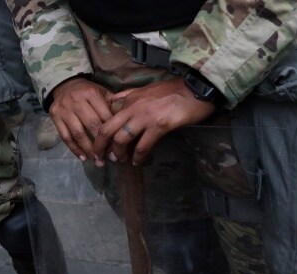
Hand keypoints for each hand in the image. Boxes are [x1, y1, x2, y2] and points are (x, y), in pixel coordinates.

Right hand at [49, 77, 113, 162]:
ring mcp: (64, 110)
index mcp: (91, 94)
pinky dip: (74, 149)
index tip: (118, 146)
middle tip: (109, 158)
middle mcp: (77, 101)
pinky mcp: (55, 117)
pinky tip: (83, 158)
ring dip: (88, 150)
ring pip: (78, 133)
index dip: (112, 132)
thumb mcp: (102, 93)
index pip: (104, 116)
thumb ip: (112, 106)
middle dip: (101, 144)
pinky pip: (65, 137)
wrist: (65, 85)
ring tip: (97, 161)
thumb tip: (124, 125)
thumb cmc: (88, 93)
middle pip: (91, 126)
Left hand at [94, 78, 216, 165]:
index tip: (100, 147)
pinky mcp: (159, 126)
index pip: (107, 119)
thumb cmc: (173, 90)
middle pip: (107, 130)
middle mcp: (133, 108)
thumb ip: (128, 96)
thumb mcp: (146, 90)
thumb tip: (112, 101)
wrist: (196, 88)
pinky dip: (138, 157)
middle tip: (101, 159)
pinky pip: (143, 146)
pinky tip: (137, 162)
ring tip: (121, 161)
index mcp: (129, 99)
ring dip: (119, 154)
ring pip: (121, 139)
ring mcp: (146, 117)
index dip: (100, 136)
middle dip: (101, 147)